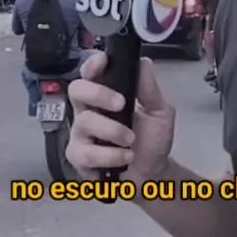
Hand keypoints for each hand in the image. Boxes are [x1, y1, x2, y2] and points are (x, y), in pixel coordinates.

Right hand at [66, 52, 174, 184]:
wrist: (152, 175)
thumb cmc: (152, 141)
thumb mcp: (160, 113)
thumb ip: (150, 90)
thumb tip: (143, 63)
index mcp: (105, 95)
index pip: (91, 73)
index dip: (92, 65)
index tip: (103, 62)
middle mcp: (89, 111)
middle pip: (76, 90)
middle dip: (98, 94)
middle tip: (121, 104)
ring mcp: (81, 134)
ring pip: (84, 122)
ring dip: (112, 131)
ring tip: (130, 141)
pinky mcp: (79, 157)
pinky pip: (85, 152)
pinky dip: (109, 155)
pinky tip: (124, 157)